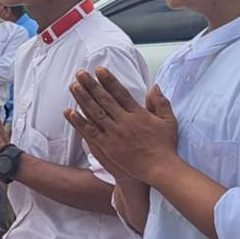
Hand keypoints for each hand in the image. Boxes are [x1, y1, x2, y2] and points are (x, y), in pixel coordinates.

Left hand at [65, 68, 178, 182]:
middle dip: (91, 85)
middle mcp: (124, 121)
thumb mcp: (169, 121)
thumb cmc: (166, 146)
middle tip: (80, 73)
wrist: (159, 168)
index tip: (100, 70)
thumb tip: (154, 86)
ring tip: (73, 86)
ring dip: (83, 98)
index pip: (120, 93)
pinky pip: (90, 132)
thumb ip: (160, 102)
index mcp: (138, 113)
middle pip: (104, 99)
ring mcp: (114, 133)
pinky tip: (70, 112)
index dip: (109, 80)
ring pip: (95, 112)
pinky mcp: (108, 146)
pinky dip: (80, 122)